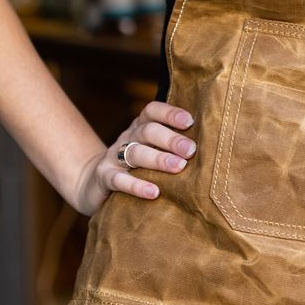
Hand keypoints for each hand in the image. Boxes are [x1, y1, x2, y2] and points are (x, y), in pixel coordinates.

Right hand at [71, 100, 196, 216]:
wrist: (92, 183)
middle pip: (147, 131)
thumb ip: (172, 147)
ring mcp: (113, 157)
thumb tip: (212, 147)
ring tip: (179, 167)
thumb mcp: (150, 151)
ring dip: (158, 159)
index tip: (189, 121)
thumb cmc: (135, 168)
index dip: (170, 113)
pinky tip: (154, 192)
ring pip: (135, 153)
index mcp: (139, 128)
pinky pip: (119, 180)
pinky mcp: (104, 177)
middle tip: (190, 150)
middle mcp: (127, 138)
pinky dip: (136, 185)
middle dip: (170, 139)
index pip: (152, 111)